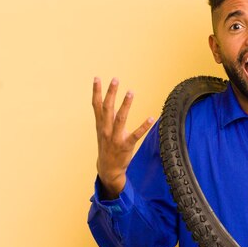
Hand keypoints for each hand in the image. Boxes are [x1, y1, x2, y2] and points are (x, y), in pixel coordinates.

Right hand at [92, 77, 153, 198]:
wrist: (107, 169)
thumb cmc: (106, 146)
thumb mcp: (102, 130)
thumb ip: (105, 116)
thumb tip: (108, 99)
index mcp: (100, 124)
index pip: (96, 105)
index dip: (96, 91)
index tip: (96, 78)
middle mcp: (106, 129)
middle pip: (107, 108)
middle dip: (111, 93)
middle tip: (115, 79)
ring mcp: (115, 138)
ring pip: (120, 119)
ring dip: (126, 105)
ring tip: (131, 92)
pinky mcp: (125, 146)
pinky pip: (135, 135)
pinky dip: (143, 126)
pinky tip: (151, 118)